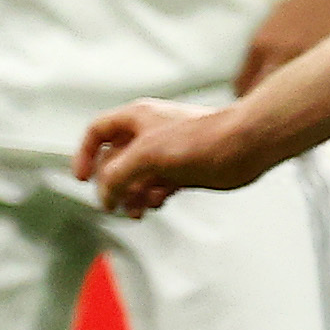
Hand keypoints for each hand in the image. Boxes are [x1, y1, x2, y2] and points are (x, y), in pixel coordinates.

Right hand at [79, 98, 262, 219]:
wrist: (246, 145)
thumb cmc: (203, 139)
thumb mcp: (147, 156)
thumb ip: (118, 175)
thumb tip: (104, 195)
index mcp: (136, 119)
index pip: (97, 132)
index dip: (84, 154)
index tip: (82, 177)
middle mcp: (149, 133)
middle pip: (115, 159)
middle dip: (112, 183)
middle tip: (111, 201)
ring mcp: (167, 152)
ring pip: (136, 176)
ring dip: (131, 194)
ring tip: (135, 209)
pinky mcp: (184, 169)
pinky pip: (157, 185)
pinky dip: (152, 197)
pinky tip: (156, 204)